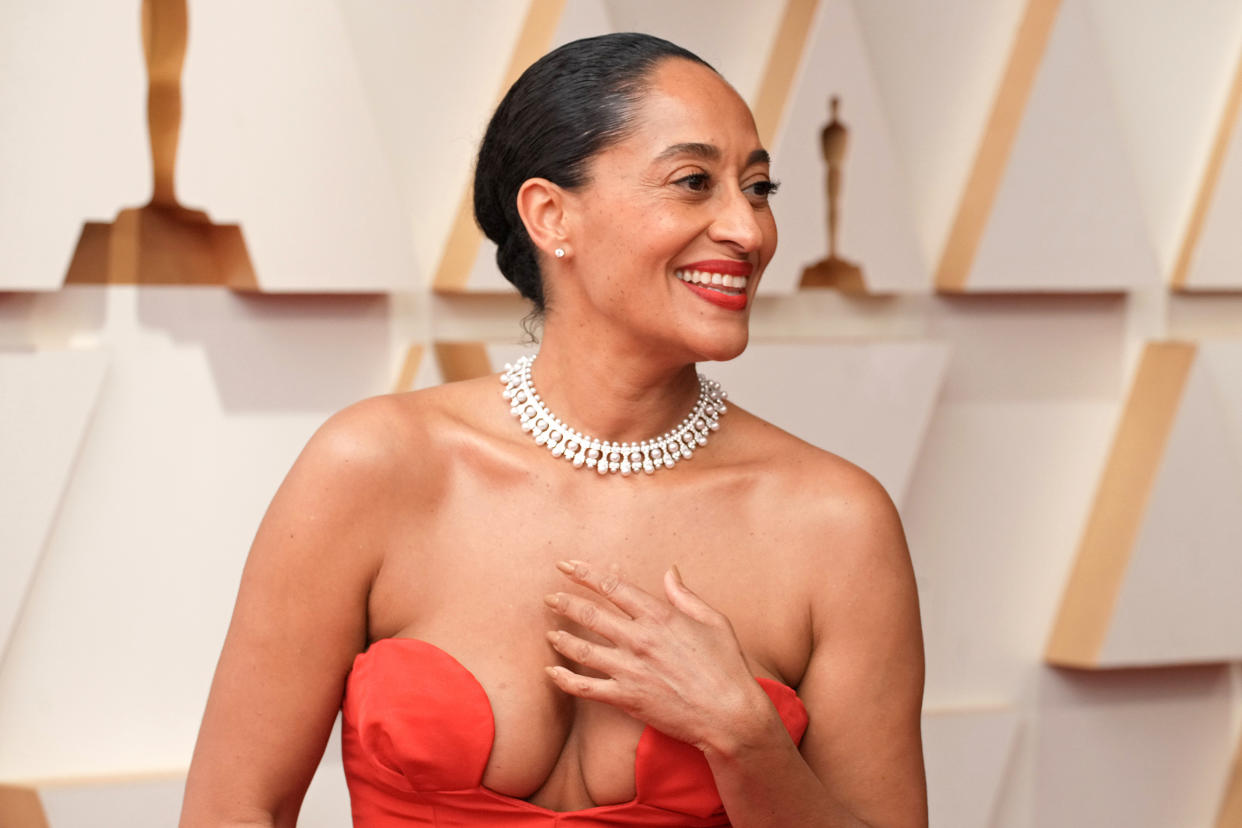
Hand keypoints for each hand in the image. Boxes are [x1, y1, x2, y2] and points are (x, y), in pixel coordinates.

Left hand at [542, 559, 772, 752]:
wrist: (730, 715)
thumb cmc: (727, 666)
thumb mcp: (714, 621)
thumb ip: (685, 596)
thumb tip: (669, 571)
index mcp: (660, 617)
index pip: (614, 587)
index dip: (586, 573)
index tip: (567, 565)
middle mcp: (640, 639)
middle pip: (590, 614)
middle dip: (565, 602)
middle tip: (550, 598)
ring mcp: (630, 669)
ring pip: (582, 649)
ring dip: (561, 638)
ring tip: (550, 633)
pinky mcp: (626, 698)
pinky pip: (585, 687)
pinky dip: (564, 679)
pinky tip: (552, 672)